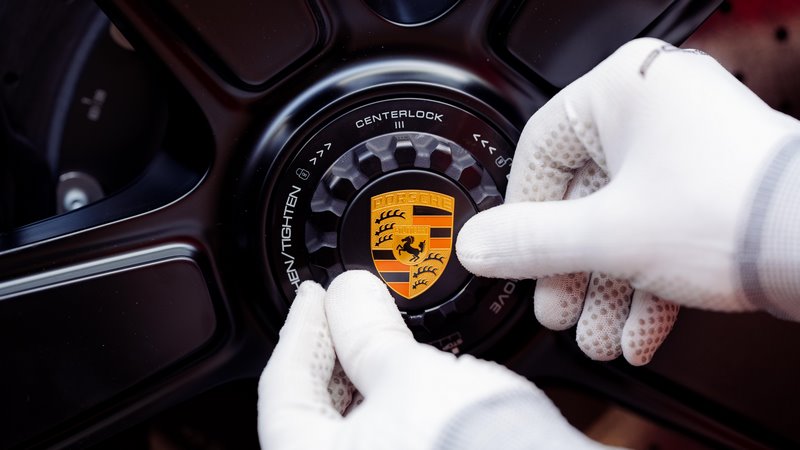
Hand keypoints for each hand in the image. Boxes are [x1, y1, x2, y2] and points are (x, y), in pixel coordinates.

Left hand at [258, 271, 611, 449]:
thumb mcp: (409, 377)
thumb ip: (366, 332)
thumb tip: (347, 292)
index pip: (283, 390)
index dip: (298, 332)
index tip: (314, 295)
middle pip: (315, 407)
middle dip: (332, 350)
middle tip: (346, 306)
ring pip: (354, 421)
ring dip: (363, 372)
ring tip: (380, 330)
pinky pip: (386, 433)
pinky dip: (391, 399)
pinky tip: (410, 371)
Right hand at [456, 38, 799, 364]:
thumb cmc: (733, 209)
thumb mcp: (606, 234)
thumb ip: (530, 242)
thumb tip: (478, 246)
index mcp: (625, 88)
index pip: (540, 152)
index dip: (520, 216)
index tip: (510, 254)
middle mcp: (658, 109)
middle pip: (584, 196)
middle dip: (571, 269)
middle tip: (557, 305)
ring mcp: (690, 149)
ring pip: (623, 222)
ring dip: (606, 286)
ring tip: (597, 332)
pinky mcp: (714, 187)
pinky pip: (660, 232)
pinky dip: (644, 282)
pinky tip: (634, 328)